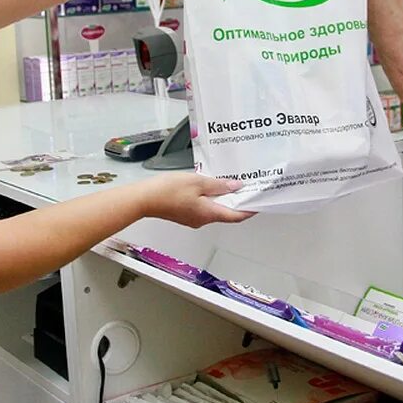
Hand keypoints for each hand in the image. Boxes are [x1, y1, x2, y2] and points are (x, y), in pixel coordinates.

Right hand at [140, 173, 254, 227]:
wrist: (144, 199)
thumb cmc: (168, 191)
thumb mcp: (198, 182)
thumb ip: (219, 185)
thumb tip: (236, 187)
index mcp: (209, 213)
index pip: (236, 216)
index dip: (250, 210)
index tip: (259, 204)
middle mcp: (202, 220)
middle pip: (226, 213)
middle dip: (236, 201)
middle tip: (245, 188)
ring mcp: (192, 219)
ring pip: (213, 210)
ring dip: (222, 199)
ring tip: (227, 183)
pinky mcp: (184, 215)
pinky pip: (202, 208)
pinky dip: (209, 199)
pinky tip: (207, 187)